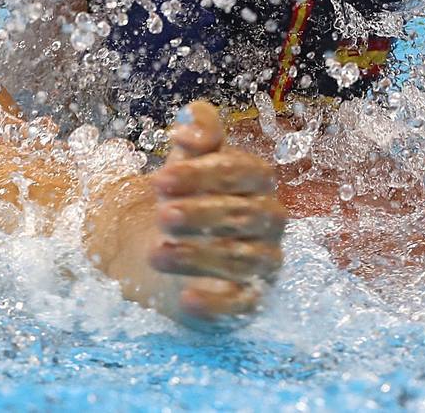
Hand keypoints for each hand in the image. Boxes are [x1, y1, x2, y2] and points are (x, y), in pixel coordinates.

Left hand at [147, 100, 284, 322]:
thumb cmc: (186, 197)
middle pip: (243, 215)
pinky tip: (188, 298)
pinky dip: (217, 303)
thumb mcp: (186, 162)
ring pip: (242, 258)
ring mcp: (264, 261)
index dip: (203, 174)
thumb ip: (196, 136)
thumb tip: (190, 121)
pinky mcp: (250, 298)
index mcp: (257, 181)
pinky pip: (243, 304)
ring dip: (197, 255)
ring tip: (155, 253)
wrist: (174, 248)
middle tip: (161, 214)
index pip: (243, 172)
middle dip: (200, 214)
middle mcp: (269, 220)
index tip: (161, 179)